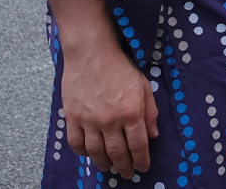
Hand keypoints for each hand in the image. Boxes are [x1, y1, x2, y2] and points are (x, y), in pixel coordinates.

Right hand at [60, 38, 159, 178]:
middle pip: (118, 153)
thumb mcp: (144, 86)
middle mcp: (110, 120)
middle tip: (127, 174)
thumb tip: (153, 135)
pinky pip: (76, 143)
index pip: (138, 145)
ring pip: (96, 152)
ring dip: (104, 164)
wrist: (91, 53)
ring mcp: (89, 120)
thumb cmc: (120, 67)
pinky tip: (89, 155)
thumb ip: (150, 112)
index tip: (143, 168)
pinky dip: (83, 153)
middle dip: (125, 167)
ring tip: (110, 168)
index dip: (141, 160)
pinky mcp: (72, 117)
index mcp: (131, 112)